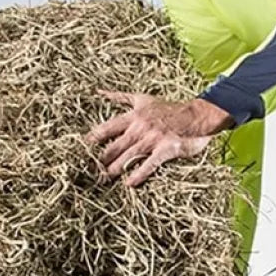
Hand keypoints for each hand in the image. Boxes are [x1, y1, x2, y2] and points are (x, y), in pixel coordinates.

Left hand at [85, 90, 232, 186]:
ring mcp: (153, 138)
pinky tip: (129, 184)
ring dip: (114, 169)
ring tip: (103, 179)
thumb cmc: (170, 109)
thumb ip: (120, 98)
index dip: (92, 139)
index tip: (78, 150)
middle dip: (100, 159)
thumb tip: (98, 92)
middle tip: (87, 171)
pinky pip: (150, 164)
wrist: (197, 115)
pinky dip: (139, 174)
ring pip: (128, 156)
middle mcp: (140, 126)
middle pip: (114, 145)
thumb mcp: (143, 99)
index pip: (106, 128)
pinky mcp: (166, 149)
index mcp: (133, 115)